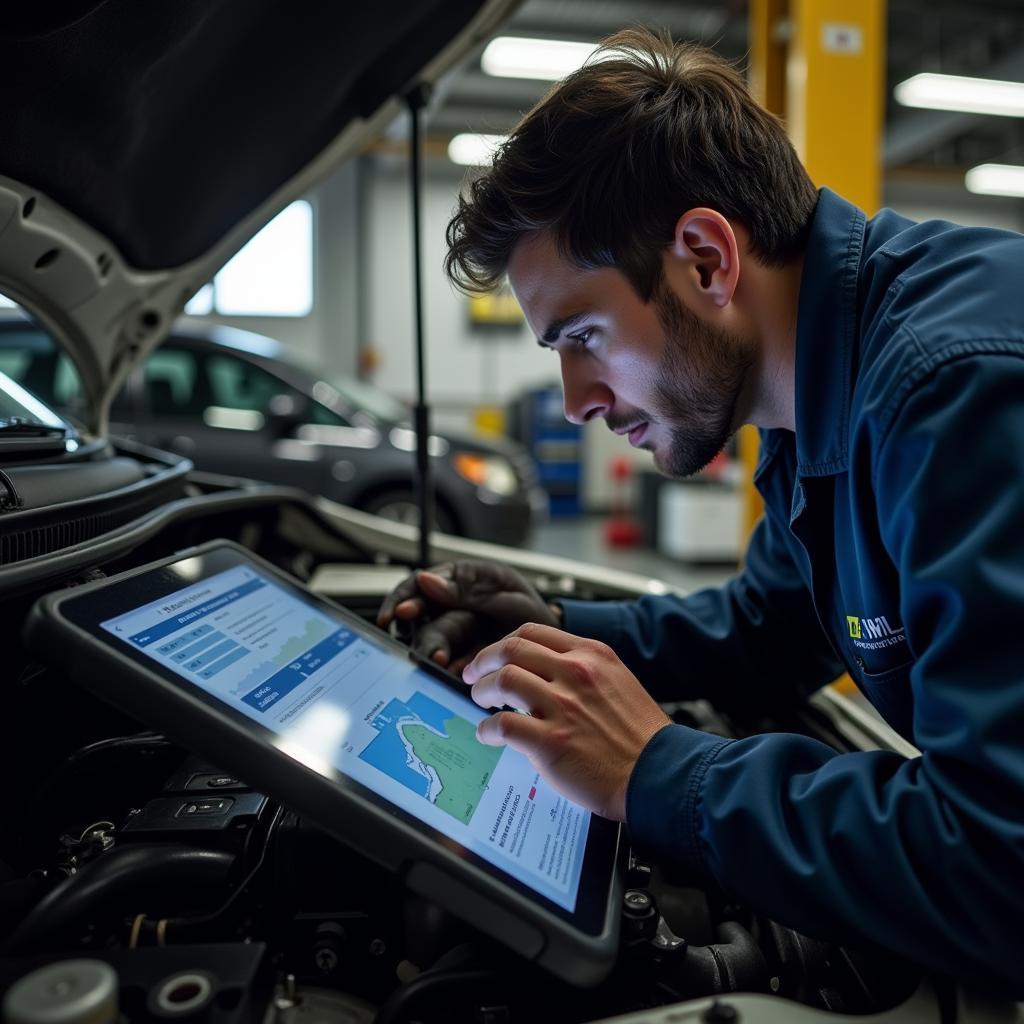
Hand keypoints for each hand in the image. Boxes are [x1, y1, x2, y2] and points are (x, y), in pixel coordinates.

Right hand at [377, 560, 559, 674]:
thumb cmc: (531, 607)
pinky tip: (454, 674)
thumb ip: (465, 589)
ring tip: (440, 662)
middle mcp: (451, 608)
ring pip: (430, 643)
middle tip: (427, 646)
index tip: (398, 613)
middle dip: (421, 635)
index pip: (419, 586)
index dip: (404, 598)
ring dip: (432, 653)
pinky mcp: (462, 660)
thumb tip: (425, 580)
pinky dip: (449, 670)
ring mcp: (455, 635)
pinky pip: (447, 666)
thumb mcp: (503, 593)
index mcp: (458, 581)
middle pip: (421, 621)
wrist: (553, 642)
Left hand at [462, 623, 670, 820]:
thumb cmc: (640, 736)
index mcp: (591, 655)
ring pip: (503, 680)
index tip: (494, 655)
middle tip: (474, 674)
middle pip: (511, 649)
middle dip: (484, 660)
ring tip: (480, 701)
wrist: (659, 774)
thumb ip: (583, 671)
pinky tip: (487, 735)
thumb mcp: (617, 682)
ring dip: (482, 690)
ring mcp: (563, 707)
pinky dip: (486, 729)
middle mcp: (576, 674)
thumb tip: (543, 672)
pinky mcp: (551, 742)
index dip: (503, 642)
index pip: (532, 633)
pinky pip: (503, 726)